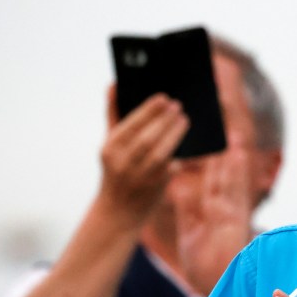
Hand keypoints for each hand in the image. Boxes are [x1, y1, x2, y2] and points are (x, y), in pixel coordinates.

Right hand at [98, 87, 188, 223]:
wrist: (118, 211)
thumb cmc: (116, 170)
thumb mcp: (110, 144)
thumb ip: (113, 114)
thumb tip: (113, 84)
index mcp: (110, 149)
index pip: (130, 125)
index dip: (148, 110)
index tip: (163, 98)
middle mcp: (122, 163)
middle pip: (147, 138)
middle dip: (165, 120)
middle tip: (178, 106)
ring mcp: (139, 177)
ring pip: (161, 152)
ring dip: (175, 134)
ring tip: (184, 120)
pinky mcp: (155, 188)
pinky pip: (171, 167)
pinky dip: (179, 154)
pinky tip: (187, 144)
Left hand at [170, 128, 253, 296]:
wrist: (214, 288)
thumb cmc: (205, 268)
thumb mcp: (191, 234)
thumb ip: (189, 211)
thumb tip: (180, 189)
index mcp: (215, 215)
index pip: (214, 184)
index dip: (214, 164)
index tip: (211, 143)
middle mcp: (226, 212)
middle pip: (225, 177)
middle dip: (224, 153)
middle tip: (225, 129)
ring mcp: (232, 214)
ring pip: (231, 179)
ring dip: (233, 156)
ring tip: (232, 132)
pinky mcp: (235, 220)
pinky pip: (235, 191)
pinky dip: (236, 171)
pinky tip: (237, 153)